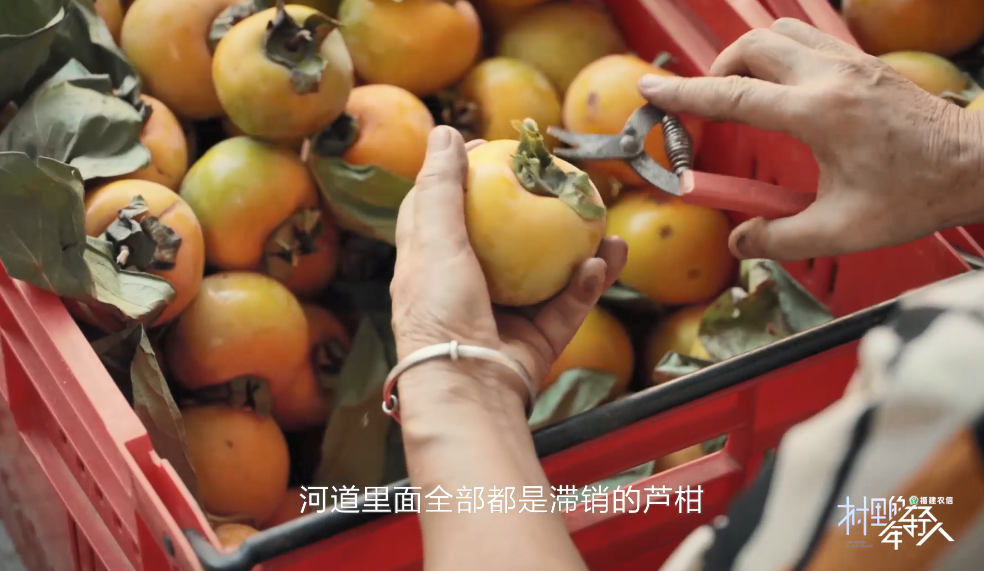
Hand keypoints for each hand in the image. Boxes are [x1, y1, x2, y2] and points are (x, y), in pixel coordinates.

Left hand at [390, 126, 627, 403]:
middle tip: (569, 183)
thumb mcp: (433, 239)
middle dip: (542, 211)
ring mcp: (505, 314)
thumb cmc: (439, 311)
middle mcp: (468, 286)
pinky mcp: (536, 340)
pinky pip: (568, 305)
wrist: (467, 390)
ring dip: (581, 248)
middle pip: (509, 238)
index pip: (447, 208)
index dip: (471, 176)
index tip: (503, 150)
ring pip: (550, 272)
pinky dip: (587, 283)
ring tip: (608, 225)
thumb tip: (445, 131)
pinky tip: (605, 260)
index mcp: (433, 263)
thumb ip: (441, 188)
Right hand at [638, 18, 983, 260]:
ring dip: (748, 56)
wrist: (977, 165)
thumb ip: (780, 238)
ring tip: (737, 91)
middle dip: (717, 71)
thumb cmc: (917, 193)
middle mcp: (832, 77)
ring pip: (780, 33)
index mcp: (819, 114)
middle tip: (705, 104)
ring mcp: (850, 64)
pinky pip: (807, 40)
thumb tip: (741, 240)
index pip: (734, 96)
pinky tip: (779, 86)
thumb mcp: (842, 230)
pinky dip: (779, 55)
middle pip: (753, 47)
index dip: (685, 95)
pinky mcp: (864, 65)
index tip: (653, 89)